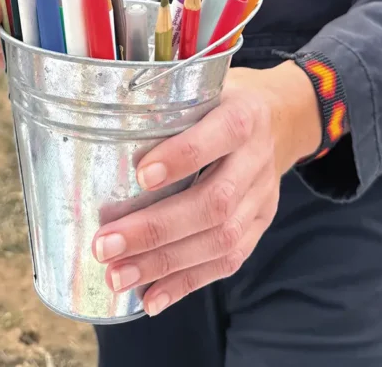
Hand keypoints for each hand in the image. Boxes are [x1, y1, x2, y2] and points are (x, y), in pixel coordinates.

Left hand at [92, 62, 321, 315]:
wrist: (282, 119)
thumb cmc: (223, 99)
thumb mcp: (206, 84)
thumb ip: (168, 102)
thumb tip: (100, 124)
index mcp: (244, 114)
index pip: (221, 134)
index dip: (183, 155)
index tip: (141, 176)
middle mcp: (256, 158)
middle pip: (215, 201)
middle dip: (157, 229)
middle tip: (106, 245)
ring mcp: (262, 196)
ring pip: (222, 238)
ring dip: (165, 263)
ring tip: (118, 275)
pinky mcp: (259, 225)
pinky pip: (228, 261)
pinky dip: (187, 283)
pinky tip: (151, 297)